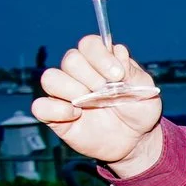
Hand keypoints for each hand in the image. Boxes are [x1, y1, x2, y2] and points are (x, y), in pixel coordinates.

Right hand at [34, 36, 164, 173]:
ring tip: (89, 104)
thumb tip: (118, 52)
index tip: (117, 75)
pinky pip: (40, 107)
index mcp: (101, 62)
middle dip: (90, 76)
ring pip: (50, 78)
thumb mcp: (145, 91)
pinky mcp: (56, 116)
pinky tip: (75, 115)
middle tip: (106, 94)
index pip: (89, 44)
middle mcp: (80, 74)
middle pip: (70, 59)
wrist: (135, 141)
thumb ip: (133, 72)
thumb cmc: (139, 111)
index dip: (100, 55)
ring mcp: (65, 94)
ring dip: (71, 90)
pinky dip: (55, 109)